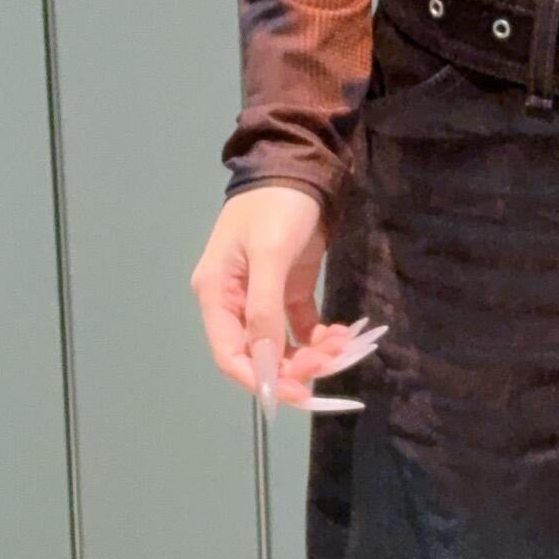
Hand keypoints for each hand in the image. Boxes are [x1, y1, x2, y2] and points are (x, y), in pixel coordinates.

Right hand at [191, 184, 377, 412]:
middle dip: (294, 367)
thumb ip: (265, 311)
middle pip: (260, 354)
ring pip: (284, 344)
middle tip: (331, 364)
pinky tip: (342, 335)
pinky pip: (302, 326)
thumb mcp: (270, 255)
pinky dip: (320, 337)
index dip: (260, 380)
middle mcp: (235, 301)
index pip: (230, 355)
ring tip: (342, 346)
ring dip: (312, 354)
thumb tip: (265, 363)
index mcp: (216, 294)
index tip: (297, 395)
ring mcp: (263, 296)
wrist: (298, 163)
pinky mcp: (289, 287)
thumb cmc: (276, 206)